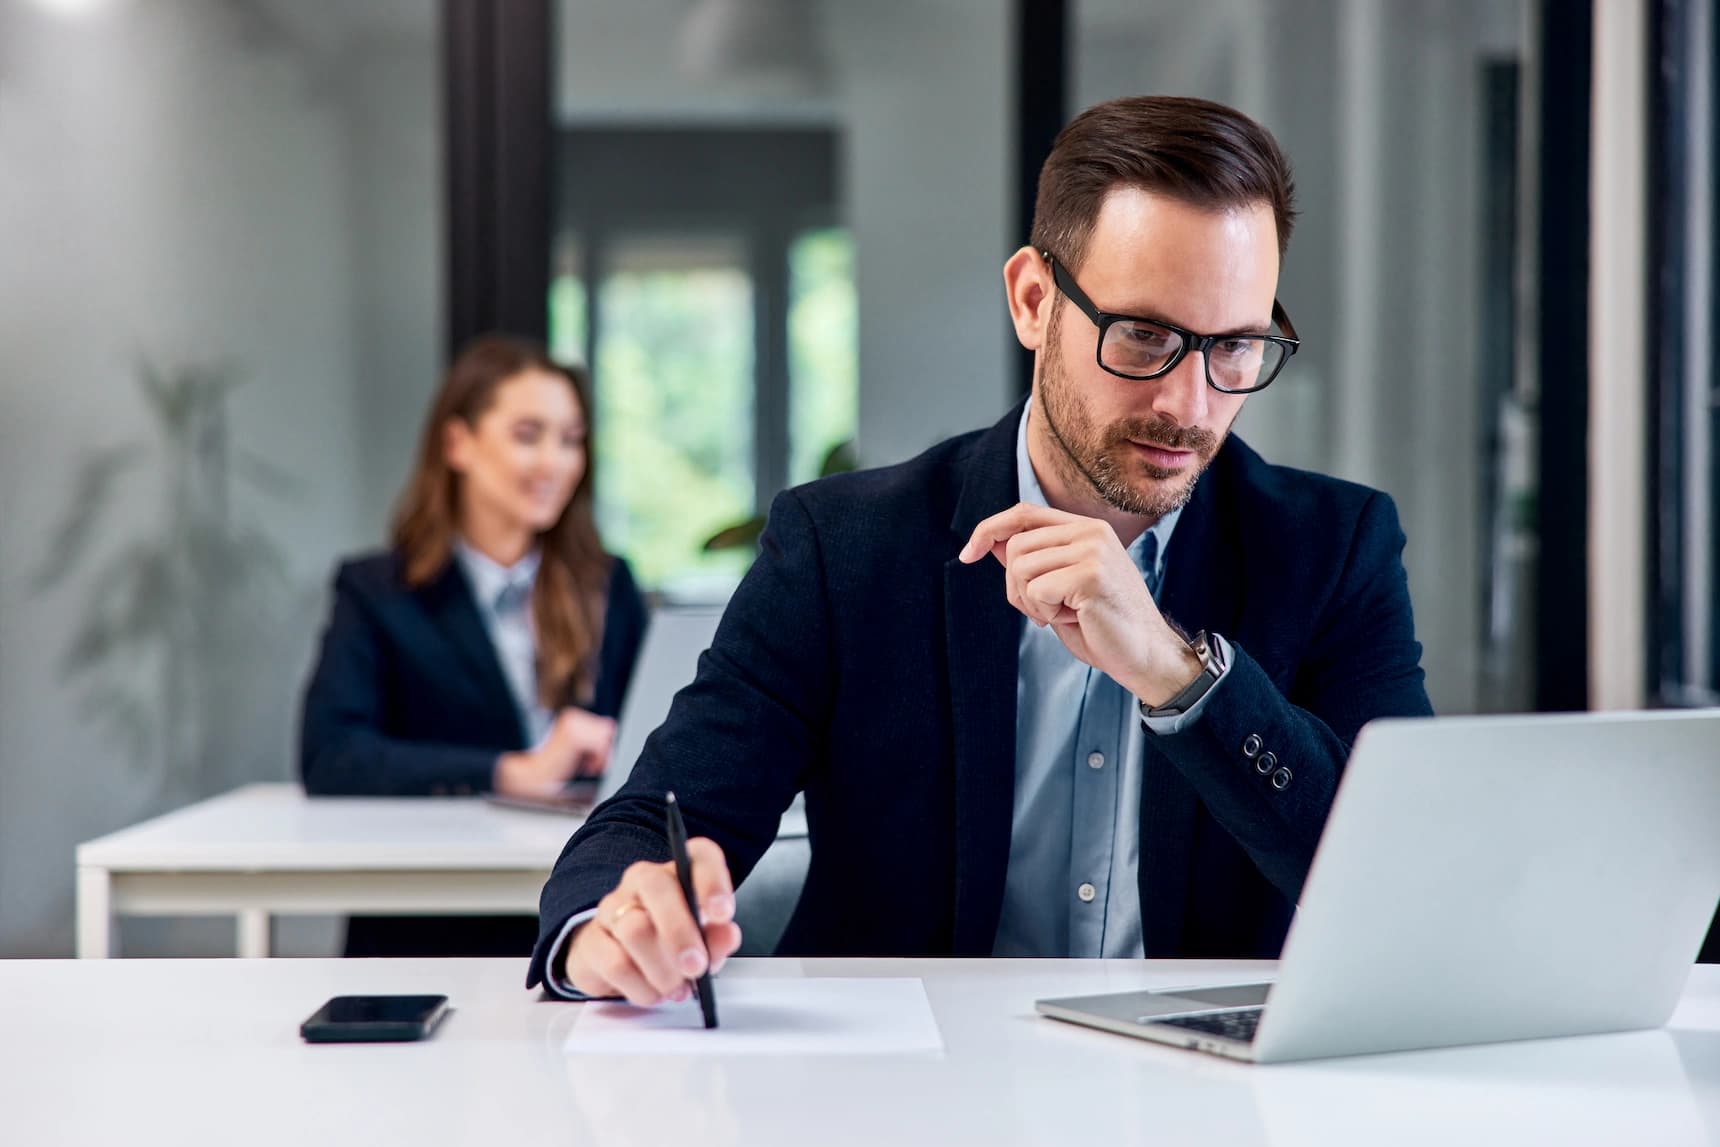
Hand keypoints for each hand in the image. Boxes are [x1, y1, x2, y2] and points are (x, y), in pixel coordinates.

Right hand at [493, 708, 615, 795]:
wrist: (533, 775)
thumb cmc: (554, 765)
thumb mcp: (577, 748)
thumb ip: (594, 736)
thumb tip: (612, 725)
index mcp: (572, 716)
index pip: (605, 725)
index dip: (602, 745)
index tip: (590, 760)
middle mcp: (572, 716)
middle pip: (607, 731)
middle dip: (603, 750)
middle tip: (589, 765)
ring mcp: (572, 725)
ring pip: (605, 739)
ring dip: (600, 757)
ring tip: (587, 767)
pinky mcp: (573, 737)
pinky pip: (600, 747)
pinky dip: (597, 760)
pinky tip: (586, 769)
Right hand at [564, 839, 742, 1004]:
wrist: (623, 959)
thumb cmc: (673, 943)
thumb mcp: (705, 940)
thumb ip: (719, 937)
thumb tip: (727, 934)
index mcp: (681, 871)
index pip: (699, 856)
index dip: (712, 882)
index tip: (722, 914)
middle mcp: (644, 880)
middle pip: (657, 887)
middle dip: (679, 932)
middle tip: (696, 967)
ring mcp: (613, 907)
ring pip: (635, 930)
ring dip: (662, 969)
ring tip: (677, 988)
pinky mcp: (592, 941)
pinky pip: (615, 963)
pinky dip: (641, 987)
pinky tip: (653, 993)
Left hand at [958, 502, 1200, 705]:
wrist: (1144, 655)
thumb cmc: (1101, 625)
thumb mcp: (1059, 588)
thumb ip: (1031, 561)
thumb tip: (990, 540)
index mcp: (1086, 528)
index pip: (1024, 513)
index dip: (989, 529)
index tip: (967, 553)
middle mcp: (1091, 531)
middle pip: (1015, 546)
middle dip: (1015, 586)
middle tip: (1045, 610)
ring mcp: (1093, 550)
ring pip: (1020, 568)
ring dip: (1031, 602)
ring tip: (1064, 613)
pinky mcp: (1090, 574)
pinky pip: (1035, 589)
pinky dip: (1044, 612)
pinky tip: (1073, 618)